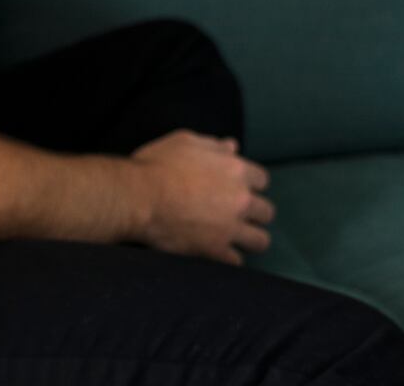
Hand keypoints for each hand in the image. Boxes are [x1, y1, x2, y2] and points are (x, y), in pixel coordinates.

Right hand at [130, 130, 275, 265]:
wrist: (137, 196)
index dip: (249, 184)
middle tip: (234, 213)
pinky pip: (236, 261)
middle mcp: (240, 200)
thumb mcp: (183, 142)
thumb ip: (212, 145)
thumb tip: (233, 146)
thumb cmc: (156, 165)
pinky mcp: (216, 250)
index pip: (262, 180)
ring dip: (249, 239)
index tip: (236, 187)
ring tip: (233, 238)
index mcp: (235, 170)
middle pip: (266, 212)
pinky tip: (216, 252)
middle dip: (253, 213)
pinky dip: (227, 258)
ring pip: (260, 240)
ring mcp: (231, 227)